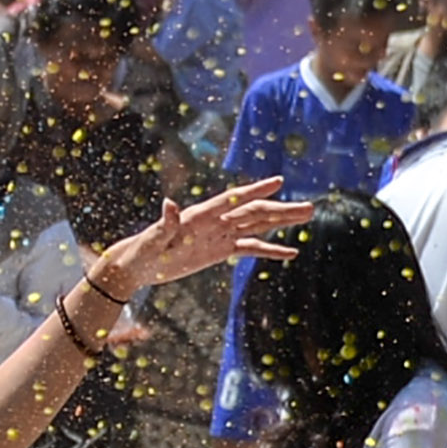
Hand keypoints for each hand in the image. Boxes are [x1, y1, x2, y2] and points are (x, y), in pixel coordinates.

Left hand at [114, 176, 310, 287]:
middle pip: (253, 213)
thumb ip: (164, 223)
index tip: (277, 182)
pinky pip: (250, 248)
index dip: (254, 191)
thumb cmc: (141, 251)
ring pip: (257, 225)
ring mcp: (220, 235)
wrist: (136, 265)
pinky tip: (290, 252)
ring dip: (282, 221)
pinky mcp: (220, 250)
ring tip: (308, 214)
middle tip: (310, 207)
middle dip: (281, 209)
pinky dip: (270, 250)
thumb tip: (170, 203)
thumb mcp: (152, 240)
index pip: (232, 200)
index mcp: (200, 216)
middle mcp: (214, 222)